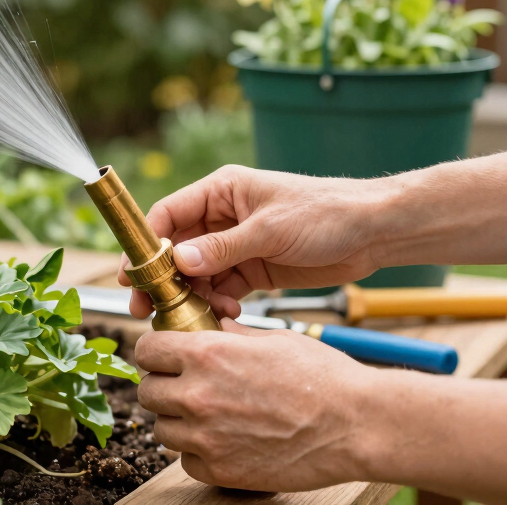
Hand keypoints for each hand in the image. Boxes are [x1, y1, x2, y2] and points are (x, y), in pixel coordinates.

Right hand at [119, 166, 388, 318]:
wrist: (374, 232)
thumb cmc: (326, 213)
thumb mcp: (270, 230)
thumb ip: (222, 248)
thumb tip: (179, 262)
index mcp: (221, 192)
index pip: (168, 215)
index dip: (146, 245)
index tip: (133, 275)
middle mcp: (222, 216)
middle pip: (176, 248)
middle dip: (162, 279)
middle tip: (147, 309)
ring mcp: (237, 244)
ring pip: (197, 273)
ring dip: (193, 295)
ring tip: (202, 314)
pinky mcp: (254, 267)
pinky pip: (222, 286)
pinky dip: (219, 301)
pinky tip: (229, 311)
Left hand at [135, 318, 377, 491]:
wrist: (356, 425)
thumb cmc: (322, 377)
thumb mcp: (271, 339)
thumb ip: (229, 336)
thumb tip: (208, 328)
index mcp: (207, 354)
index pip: (147, 350)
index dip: (156, 353)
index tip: (165, 358)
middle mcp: (198, 395)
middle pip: (148, 392)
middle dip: (164, 387)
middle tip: (188, 388)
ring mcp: (206, 436)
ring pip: (163, 429)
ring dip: (179, 422)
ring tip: (210, 416)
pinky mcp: (220, 470)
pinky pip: (185, 460)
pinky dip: (198, 453)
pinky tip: (223, 441)